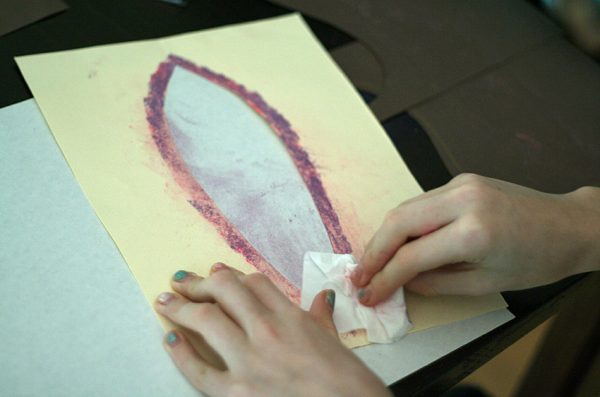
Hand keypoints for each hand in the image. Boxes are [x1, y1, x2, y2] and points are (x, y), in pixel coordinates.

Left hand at [155, 264, 390, 396]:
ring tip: (166, 302)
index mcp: (290, 315)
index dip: (229, 275)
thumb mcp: (332, 339)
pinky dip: (180, 353)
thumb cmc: (346, 380)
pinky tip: (171, 340)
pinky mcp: (235, 392)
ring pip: (206, 319)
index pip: (252, 282)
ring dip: (181, 307)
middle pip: (224, 291)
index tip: (216, 273)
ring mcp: (249, 360)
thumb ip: (321, 316)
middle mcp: (266, 330)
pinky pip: (199, 369)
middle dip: (198, 283)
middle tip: (182, 281)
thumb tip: (322, 298)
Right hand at [353, 174, 599, 305]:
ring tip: (374, 262)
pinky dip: (405, 223)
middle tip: (359, 275)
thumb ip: (437, 283)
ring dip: (385, 236)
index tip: (368, 294)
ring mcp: (461, 184)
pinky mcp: (461, 180)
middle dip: (372, 251)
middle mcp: (463, 200)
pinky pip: (422, 202)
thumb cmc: (537, 261)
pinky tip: (400, 242)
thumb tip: (402, 282)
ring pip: (405, 207)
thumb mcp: (486, 284)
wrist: (571, 225)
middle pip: (397, 221)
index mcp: (473, 232)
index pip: (411, 256)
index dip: (383, 278)